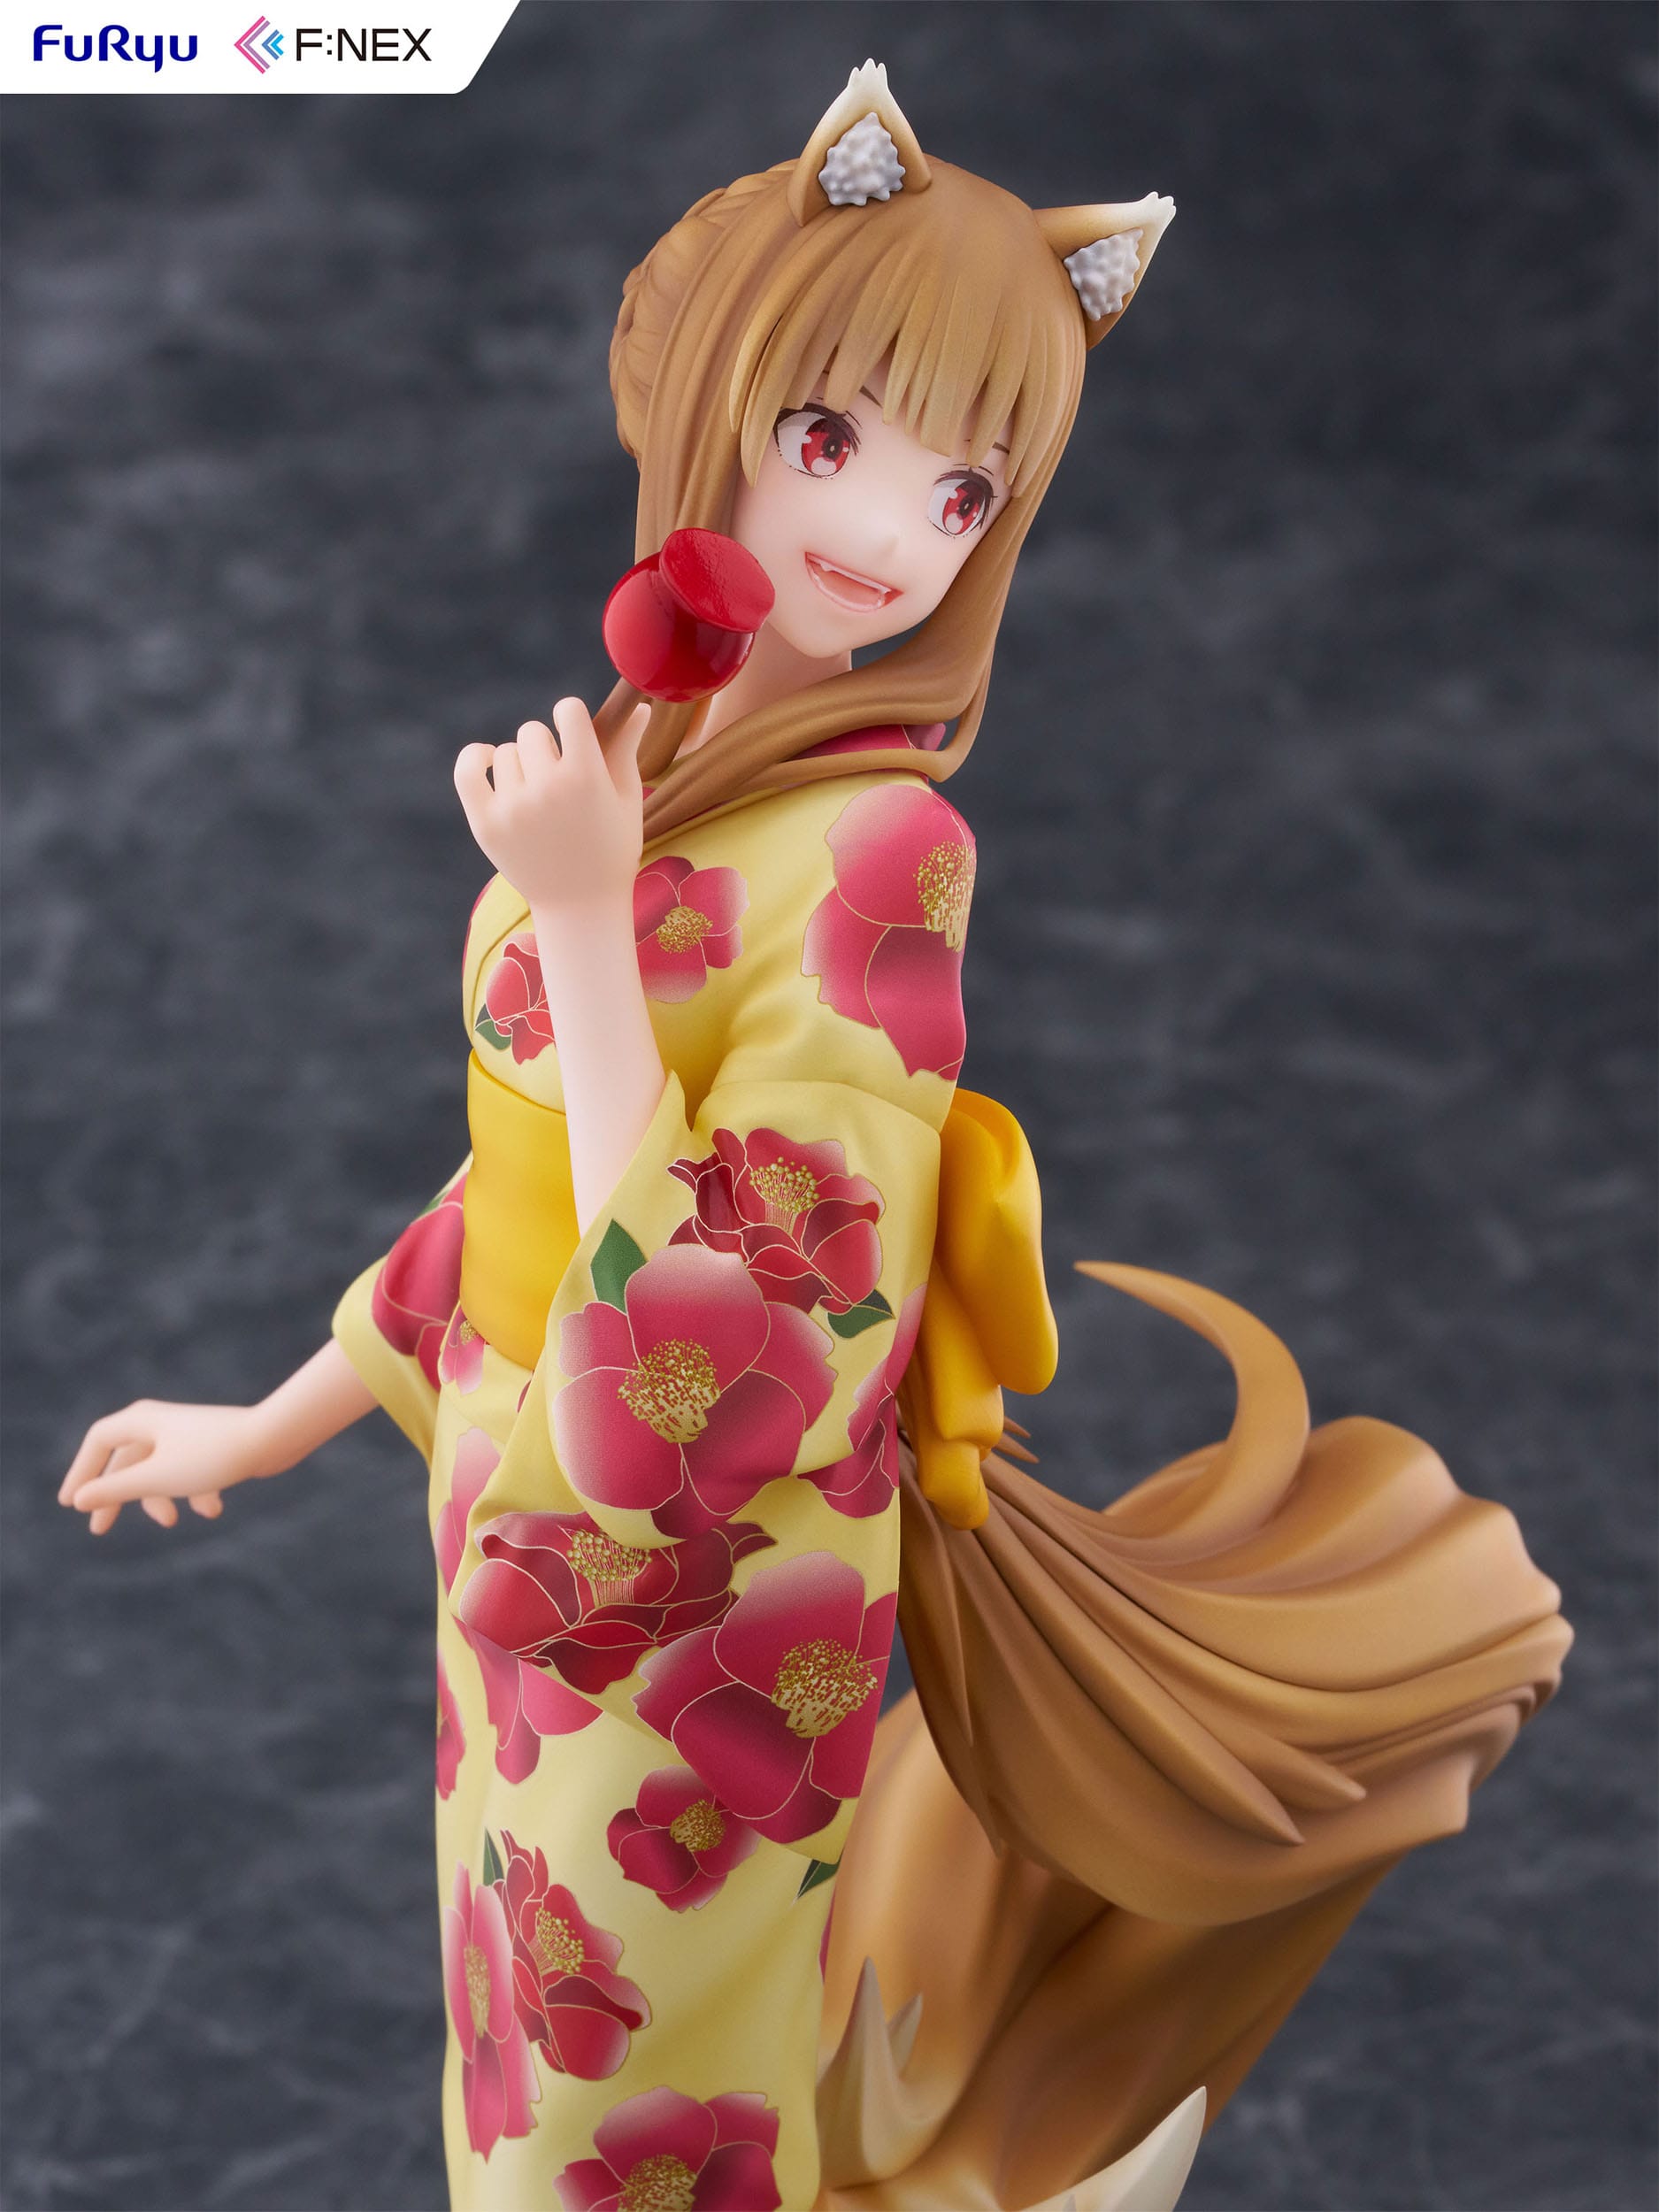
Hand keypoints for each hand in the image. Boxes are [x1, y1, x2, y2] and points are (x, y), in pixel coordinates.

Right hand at [58, 1400, 276, 1534]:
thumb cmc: (212, 1456)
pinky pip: (189, 1473)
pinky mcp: (210, 1446)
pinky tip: (212, 1510)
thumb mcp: (156, 1478)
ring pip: (158, 1471)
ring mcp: (186, 1434)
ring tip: (172, 1521)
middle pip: (125, 1461)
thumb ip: (116, 1490)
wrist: (273, 1438)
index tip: (70, 1503)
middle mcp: (161, 1422)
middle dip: (115, 1496)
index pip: (98, 1441)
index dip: (81, 1471)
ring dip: (161, 1499)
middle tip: (98, 1530)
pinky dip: (195, 1493)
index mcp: (142, 1420)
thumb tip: (79, 1499)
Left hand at [454, 696, 651, 915]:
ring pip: (505, 753)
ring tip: (537, 796)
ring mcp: (513, 808)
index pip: (567, 710)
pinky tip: (489, 761)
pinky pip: (468, 770)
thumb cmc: (612, 850)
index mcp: (586, 777)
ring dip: (520, 765)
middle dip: (547, 748)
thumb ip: (626, 749)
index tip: (575, 735)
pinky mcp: (485, 824)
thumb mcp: (627, 799)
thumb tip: (638, 706)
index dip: (572, 719)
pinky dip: (475, 759)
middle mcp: (547, 789)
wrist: (581, 907)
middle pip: (533, 731)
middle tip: (558, 780)